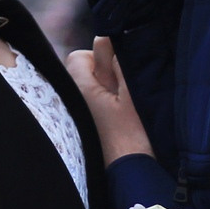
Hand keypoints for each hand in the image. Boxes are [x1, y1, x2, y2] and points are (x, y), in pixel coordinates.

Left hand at [66, 36, 153, 162]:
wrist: (131, 171)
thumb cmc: (132, 134)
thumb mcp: (130, 93)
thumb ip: (118, 64)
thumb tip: (108, 37)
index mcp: (81, 89)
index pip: (78, 57)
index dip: (99, 54)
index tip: (118, 65)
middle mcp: (77, 99)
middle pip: (85, 69)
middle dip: (104, 69)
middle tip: (124, 83)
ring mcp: (85, 113)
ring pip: (93, 85)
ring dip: (108, 84)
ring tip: (125, 98)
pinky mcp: (94, 124)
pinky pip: (97, 101)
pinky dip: (109, 99)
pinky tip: (124, 110)